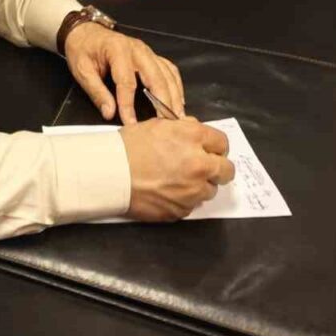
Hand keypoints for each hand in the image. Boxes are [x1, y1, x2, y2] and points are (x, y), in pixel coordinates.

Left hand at [64, 24, 183, 123]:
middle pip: (156, 78)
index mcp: (118, 50)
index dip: (129, 105)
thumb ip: (97, 92)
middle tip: (166, 123)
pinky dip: (176, 85)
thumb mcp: (82, 70)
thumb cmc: (83, 49)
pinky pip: (169, 69)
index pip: (127, 82)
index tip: (131, 124)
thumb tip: (109, 113)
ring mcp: (147, 51)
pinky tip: (178, 100)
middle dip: (162, 102)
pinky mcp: (151, 55)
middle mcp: (137, 49)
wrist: (85, 32)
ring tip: (176, 116)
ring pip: (167, 74)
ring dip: (174, 96)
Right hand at [120, 118, 234, 220]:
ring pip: (210, 190)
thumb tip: (195, 131)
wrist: (109, 174)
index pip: (222, 143)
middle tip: (203, 167)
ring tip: (179, 180)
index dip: (215, 146)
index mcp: (193, 138)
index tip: (209, 150)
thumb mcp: (156, 125)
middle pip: (226, 170)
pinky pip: (192, 204)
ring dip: (200, 185)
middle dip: (218, 168)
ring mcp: (192, 191)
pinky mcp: (182, 210)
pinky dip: (184, 199)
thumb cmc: (129, 146)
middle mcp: (199, 165)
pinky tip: (167, 191)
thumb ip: (183, 128)